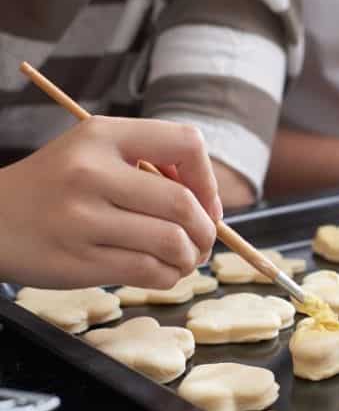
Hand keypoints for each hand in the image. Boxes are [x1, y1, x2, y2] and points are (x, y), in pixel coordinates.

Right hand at [0, 116, 221, 289]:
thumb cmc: (57, 185)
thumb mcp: (94, 151)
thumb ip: (148, 164)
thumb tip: (209, 205)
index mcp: (102, 135)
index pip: (186, 144)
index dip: (208, 178)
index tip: (205, 201)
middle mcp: (91, 173)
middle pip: (183, 204)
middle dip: (206, 229)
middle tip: (205, 240)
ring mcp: (82, 219)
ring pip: (171, 243)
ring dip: (192, 256)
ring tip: (186, 257)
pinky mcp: (77, 261)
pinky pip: (148, 272)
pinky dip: (169, 275)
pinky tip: (164, 271)